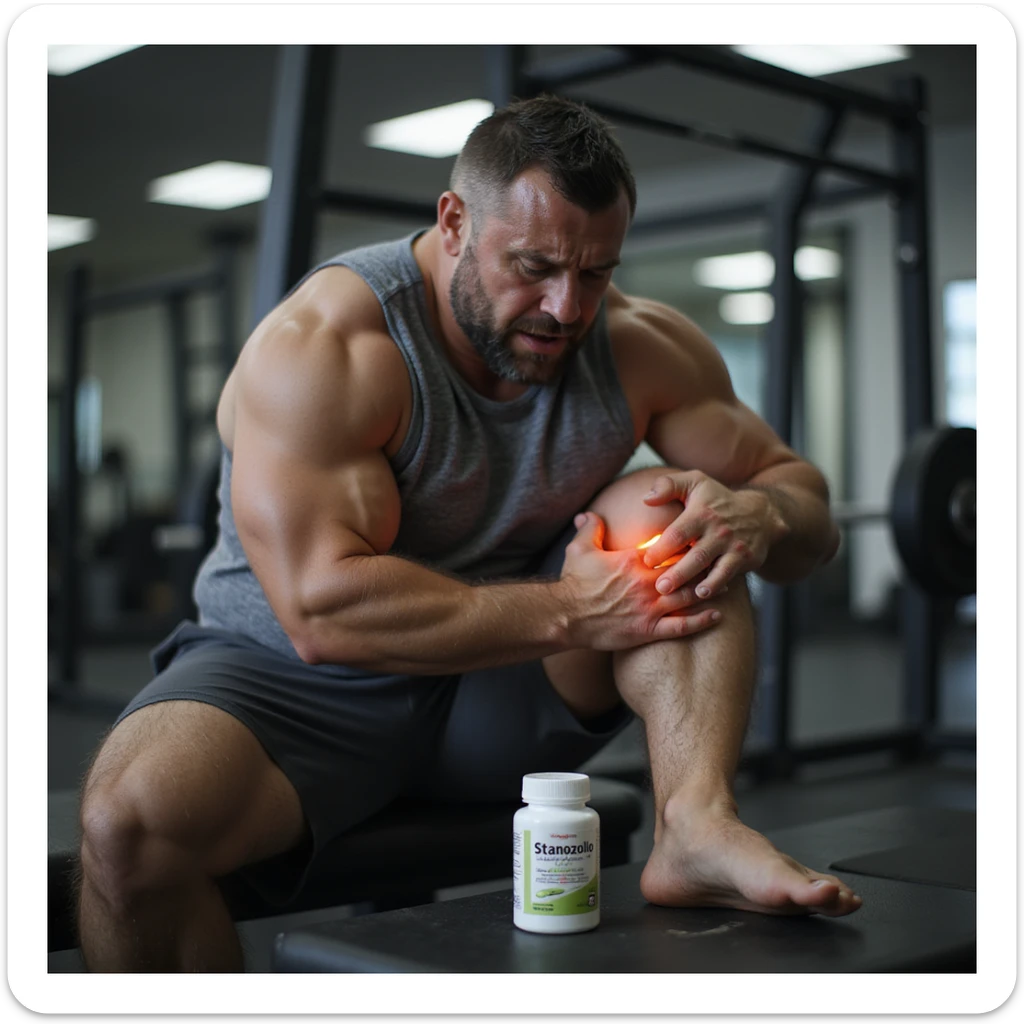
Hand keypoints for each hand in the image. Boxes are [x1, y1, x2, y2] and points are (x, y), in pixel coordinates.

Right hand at [559, 512, 723, 650]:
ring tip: (725, 585)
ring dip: (708, 589)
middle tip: (719, 560)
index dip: (688, 542)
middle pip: (686, 570)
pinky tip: (716, 616)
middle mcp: (647, 582)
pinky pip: (681, 626)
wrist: (565, 616)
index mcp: (635, 560)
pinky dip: (701, 621)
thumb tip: (587, 514)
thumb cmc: (573, 583)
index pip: (670, 547)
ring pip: (689, 595)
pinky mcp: (649, 630)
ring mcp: (650, 607)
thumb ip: (590, 529)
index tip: (699, 538)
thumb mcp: (579, 550)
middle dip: (704, 564)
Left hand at [638, 471, 788, 597]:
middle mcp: (719, 530)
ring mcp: (733, 546)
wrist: (759, 513)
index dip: (661, 549)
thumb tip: (646, 499)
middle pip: (695, 555)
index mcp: (701, 513)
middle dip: (677, 573)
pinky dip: (715, 586)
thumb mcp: (694, 482)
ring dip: (695, 584)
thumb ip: (668, 485)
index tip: (646, 561)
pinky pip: (727, 575)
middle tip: (659, 587)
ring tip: (678, 596)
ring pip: (712, 568)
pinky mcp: (744, 558)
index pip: (678, 533)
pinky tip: (702, 594)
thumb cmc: (715, 499)